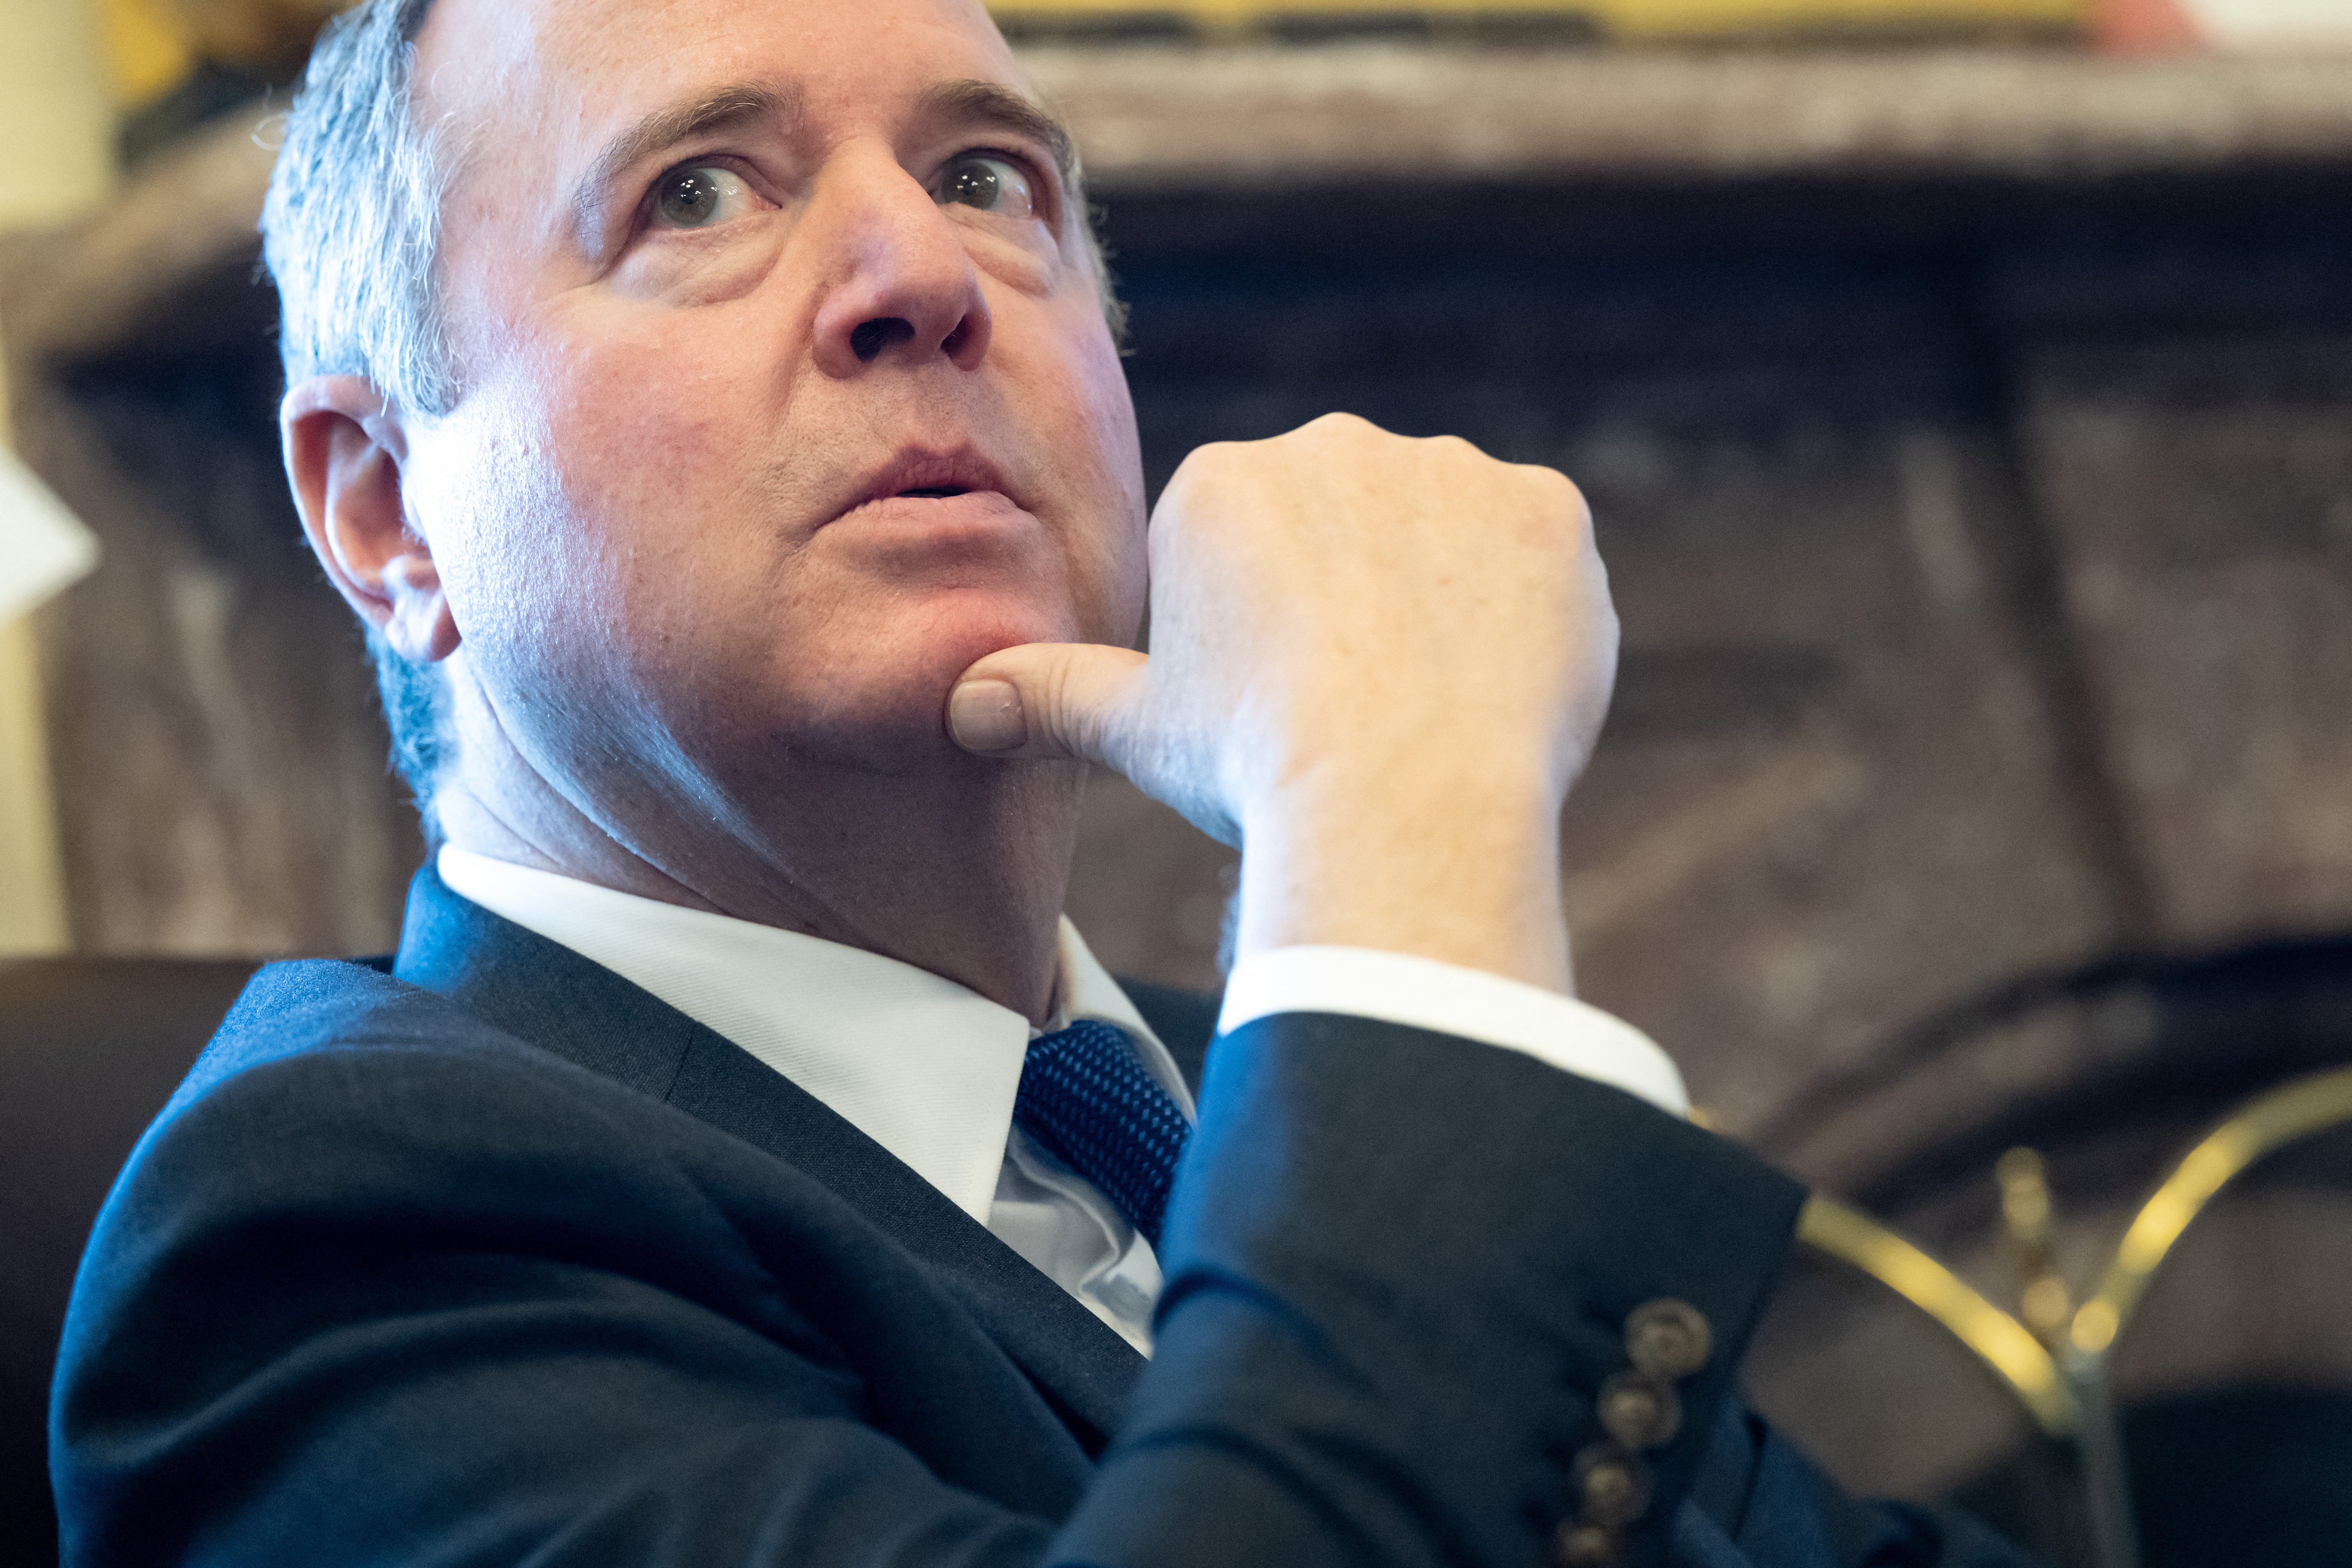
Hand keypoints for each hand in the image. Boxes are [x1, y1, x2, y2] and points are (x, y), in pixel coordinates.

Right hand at [949, 414, 1616, 992]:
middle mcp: (1336, 445)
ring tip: (1428, 704)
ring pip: (1446, 536)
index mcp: (1223, 481)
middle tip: (1354, 706)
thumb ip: (1050, 697)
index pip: (1251, 547)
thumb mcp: (1133, 729)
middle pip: (1349, 526)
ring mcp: (1451, 468)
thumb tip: (962, 703)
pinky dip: (1527, 611)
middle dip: (1352, 602)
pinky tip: (1497, 682)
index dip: (1266, 635)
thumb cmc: (1250, 759)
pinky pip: (1537, 551)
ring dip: (1441, 601)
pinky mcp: (1547, 509)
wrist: (1397, 793)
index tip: (1277, 701)